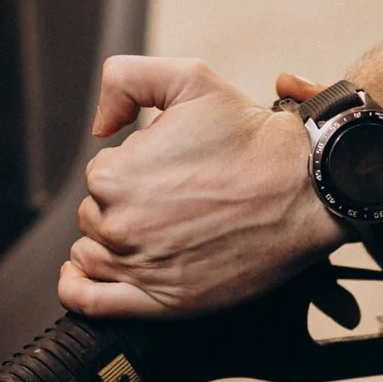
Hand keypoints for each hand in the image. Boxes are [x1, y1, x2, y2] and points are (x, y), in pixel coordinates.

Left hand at [61, 57, 343, 317]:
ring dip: (112, 240)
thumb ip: (125, 80)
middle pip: (96, 215)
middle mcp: (122, 224)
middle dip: (125, 204)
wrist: (304, 188)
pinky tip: (80, 276)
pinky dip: (78, 289)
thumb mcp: (188, 78)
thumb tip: (100, 125)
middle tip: (175, 197)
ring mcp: (142, 267)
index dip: (134, 167)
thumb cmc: (252, 138)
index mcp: (116, 175)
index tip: (170, 168)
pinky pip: (94, 302)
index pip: (100, 175)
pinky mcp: (165, 301)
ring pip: (94, 254)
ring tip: (155, 228)